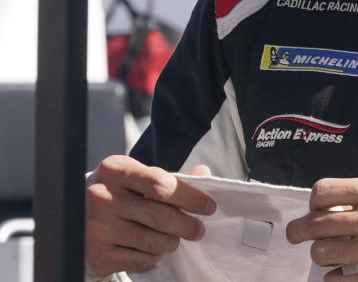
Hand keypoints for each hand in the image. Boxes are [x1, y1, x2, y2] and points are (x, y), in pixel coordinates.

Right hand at [85, 155, 216, 275]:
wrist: (75, 217)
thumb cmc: (118, 194)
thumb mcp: (139, 178)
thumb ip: (171, 178)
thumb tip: (204, 173)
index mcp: (115, 170)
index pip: (162, 184)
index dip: (191, 198)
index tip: (209, 207)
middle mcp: (102, 197)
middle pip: (161, 216)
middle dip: (188, 225)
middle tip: (198, 230)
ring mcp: (97, 227)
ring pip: (154, 241)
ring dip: (171, 242)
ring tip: (173, 239)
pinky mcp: (97, 254)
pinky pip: (141, 260)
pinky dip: (153, 257)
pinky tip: (151, 249)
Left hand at [286, 176, 357, 281]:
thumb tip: (332, 208)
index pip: (322, 192)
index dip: (315, 201)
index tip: (317, 208)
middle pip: (313, 224)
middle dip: (300, 230)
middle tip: (298, 233)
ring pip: (321, 253)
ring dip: (322, 253)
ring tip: (332, 252)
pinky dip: (335, 278)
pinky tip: (344, 272)